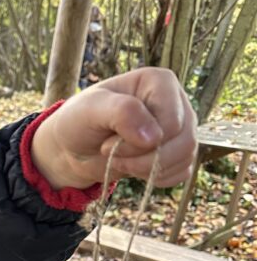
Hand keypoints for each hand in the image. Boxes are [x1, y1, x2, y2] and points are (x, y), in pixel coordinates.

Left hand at [31, 68, 196, 189]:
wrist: (74, 147)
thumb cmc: (79, 121)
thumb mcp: (91, 110)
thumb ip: (122, 113)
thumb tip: (155, 137)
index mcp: (160, 82)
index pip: (172, 121)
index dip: (140, 141)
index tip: (108, 141)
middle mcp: (176, 102)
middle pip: (184, 140)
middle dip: (143, 158)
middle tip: (113, 155)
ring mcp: (179, 128)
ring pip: (186, 157)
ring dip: (148, 169)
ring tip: (121, 161)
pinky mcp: (176, 152)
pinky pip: (182, 172)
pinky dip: (157, 178)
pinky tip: (135, 169)